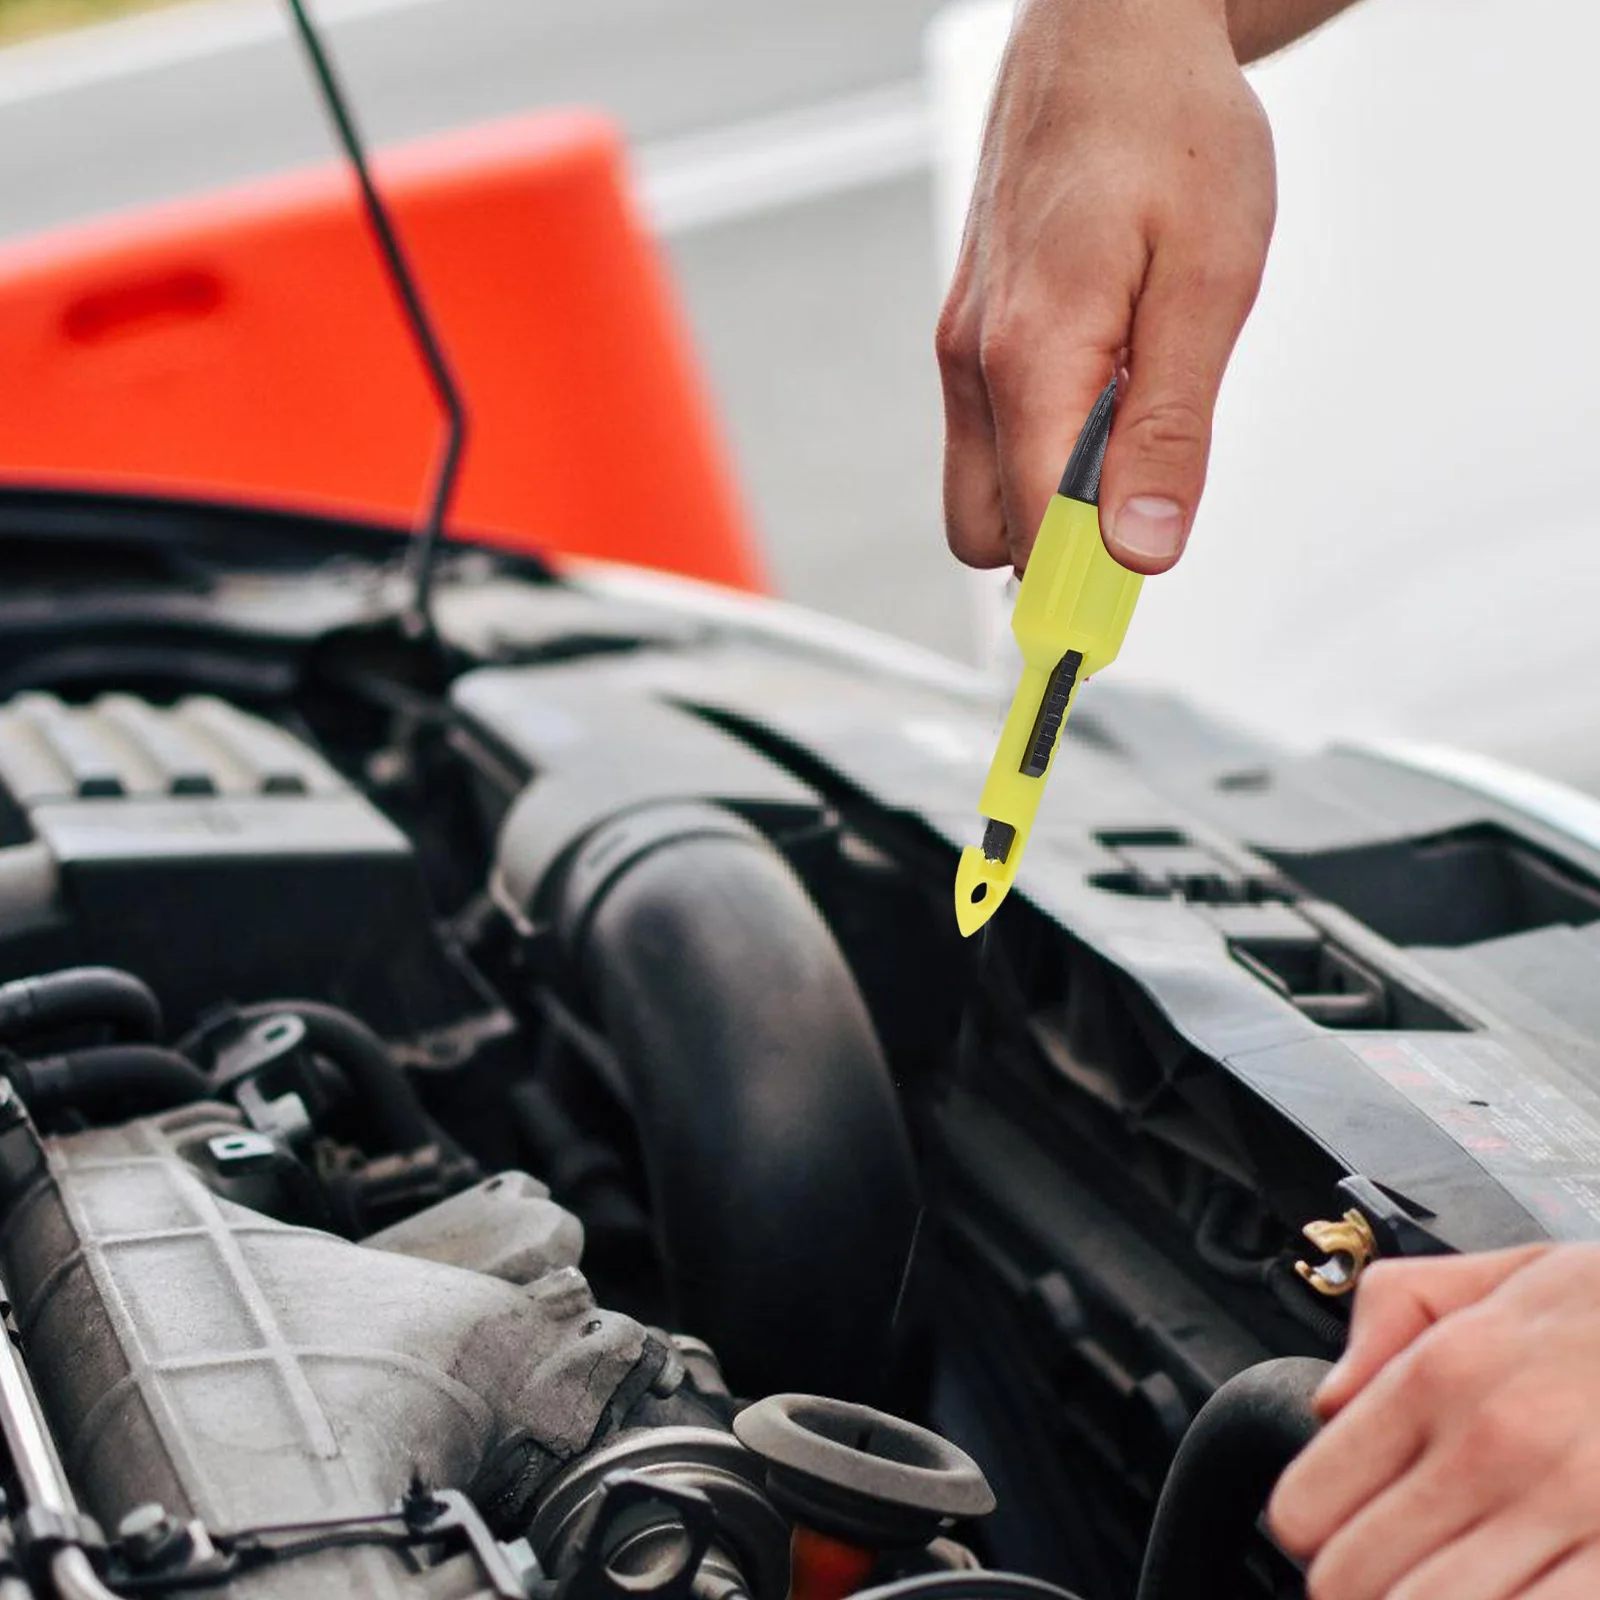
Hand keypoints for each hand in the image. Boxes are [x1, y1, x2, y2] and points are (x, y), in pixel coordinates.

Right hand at [936, 0, 1274, 573]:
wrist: (1106, 27)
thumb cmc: (1168, 132)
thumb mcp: (1210, 282)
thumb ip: (1169, 429)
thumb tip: (1141, 552)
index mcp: (1029, 361)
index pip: (1028, 539)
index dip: (1073, 597)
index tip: (1111, 632)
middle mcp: (971, 366)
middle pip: (984, 534)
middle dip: (1053, 551)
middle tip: (1142, 506)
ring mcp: (959, 349)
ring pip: (983, 483)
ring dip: (1051, 490)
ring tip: (1134, 411)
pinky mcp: (968, 332)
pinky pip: (990, 429)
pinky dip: (1043, 440)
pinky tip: (1106, 374)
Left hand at [1267, 1243, 1599, 1598]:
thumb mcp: (1496, 1276)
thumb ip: (1391, 1319)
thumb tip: (1328, 1402)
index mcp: (1441, 1375)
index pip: (1308, 1506)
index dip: (1312, 1541)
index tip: (1339, 1542)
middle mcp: (1492, 1445)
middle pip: (1356, 1584)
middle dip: (1362, 1595)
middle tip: (1396, 1577)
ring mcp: (1568, 1506)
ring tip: (1457, 1582)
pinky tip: (1520, 1592)